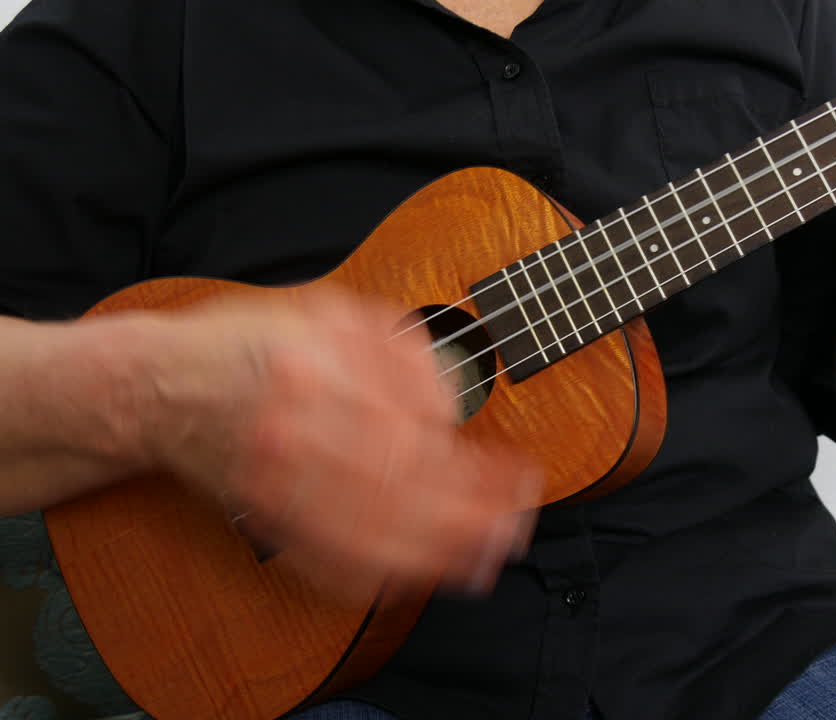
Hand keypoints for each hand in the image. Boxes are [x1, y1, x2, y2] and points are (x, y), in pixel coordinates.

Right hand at [143, 288, 540, 601]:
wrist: (161, 386)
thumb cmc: (255, 343)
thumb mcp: (331, 313)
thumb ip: (397, 350)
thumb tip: (449, 409)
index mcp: (313, 368)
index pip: (410, 431)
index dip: (469, 466)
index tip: (514, 476)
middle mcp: (290, 428)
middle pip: (397, 489)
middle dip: (468, 516)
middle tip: (515, 526)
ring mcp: (274, 480)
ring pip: (365, 532)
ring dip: (436, 553)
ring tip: (486, 557)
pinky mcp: (265, 517)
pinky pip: (327, 560)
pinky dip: (382, 573)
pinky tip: (424, 574)